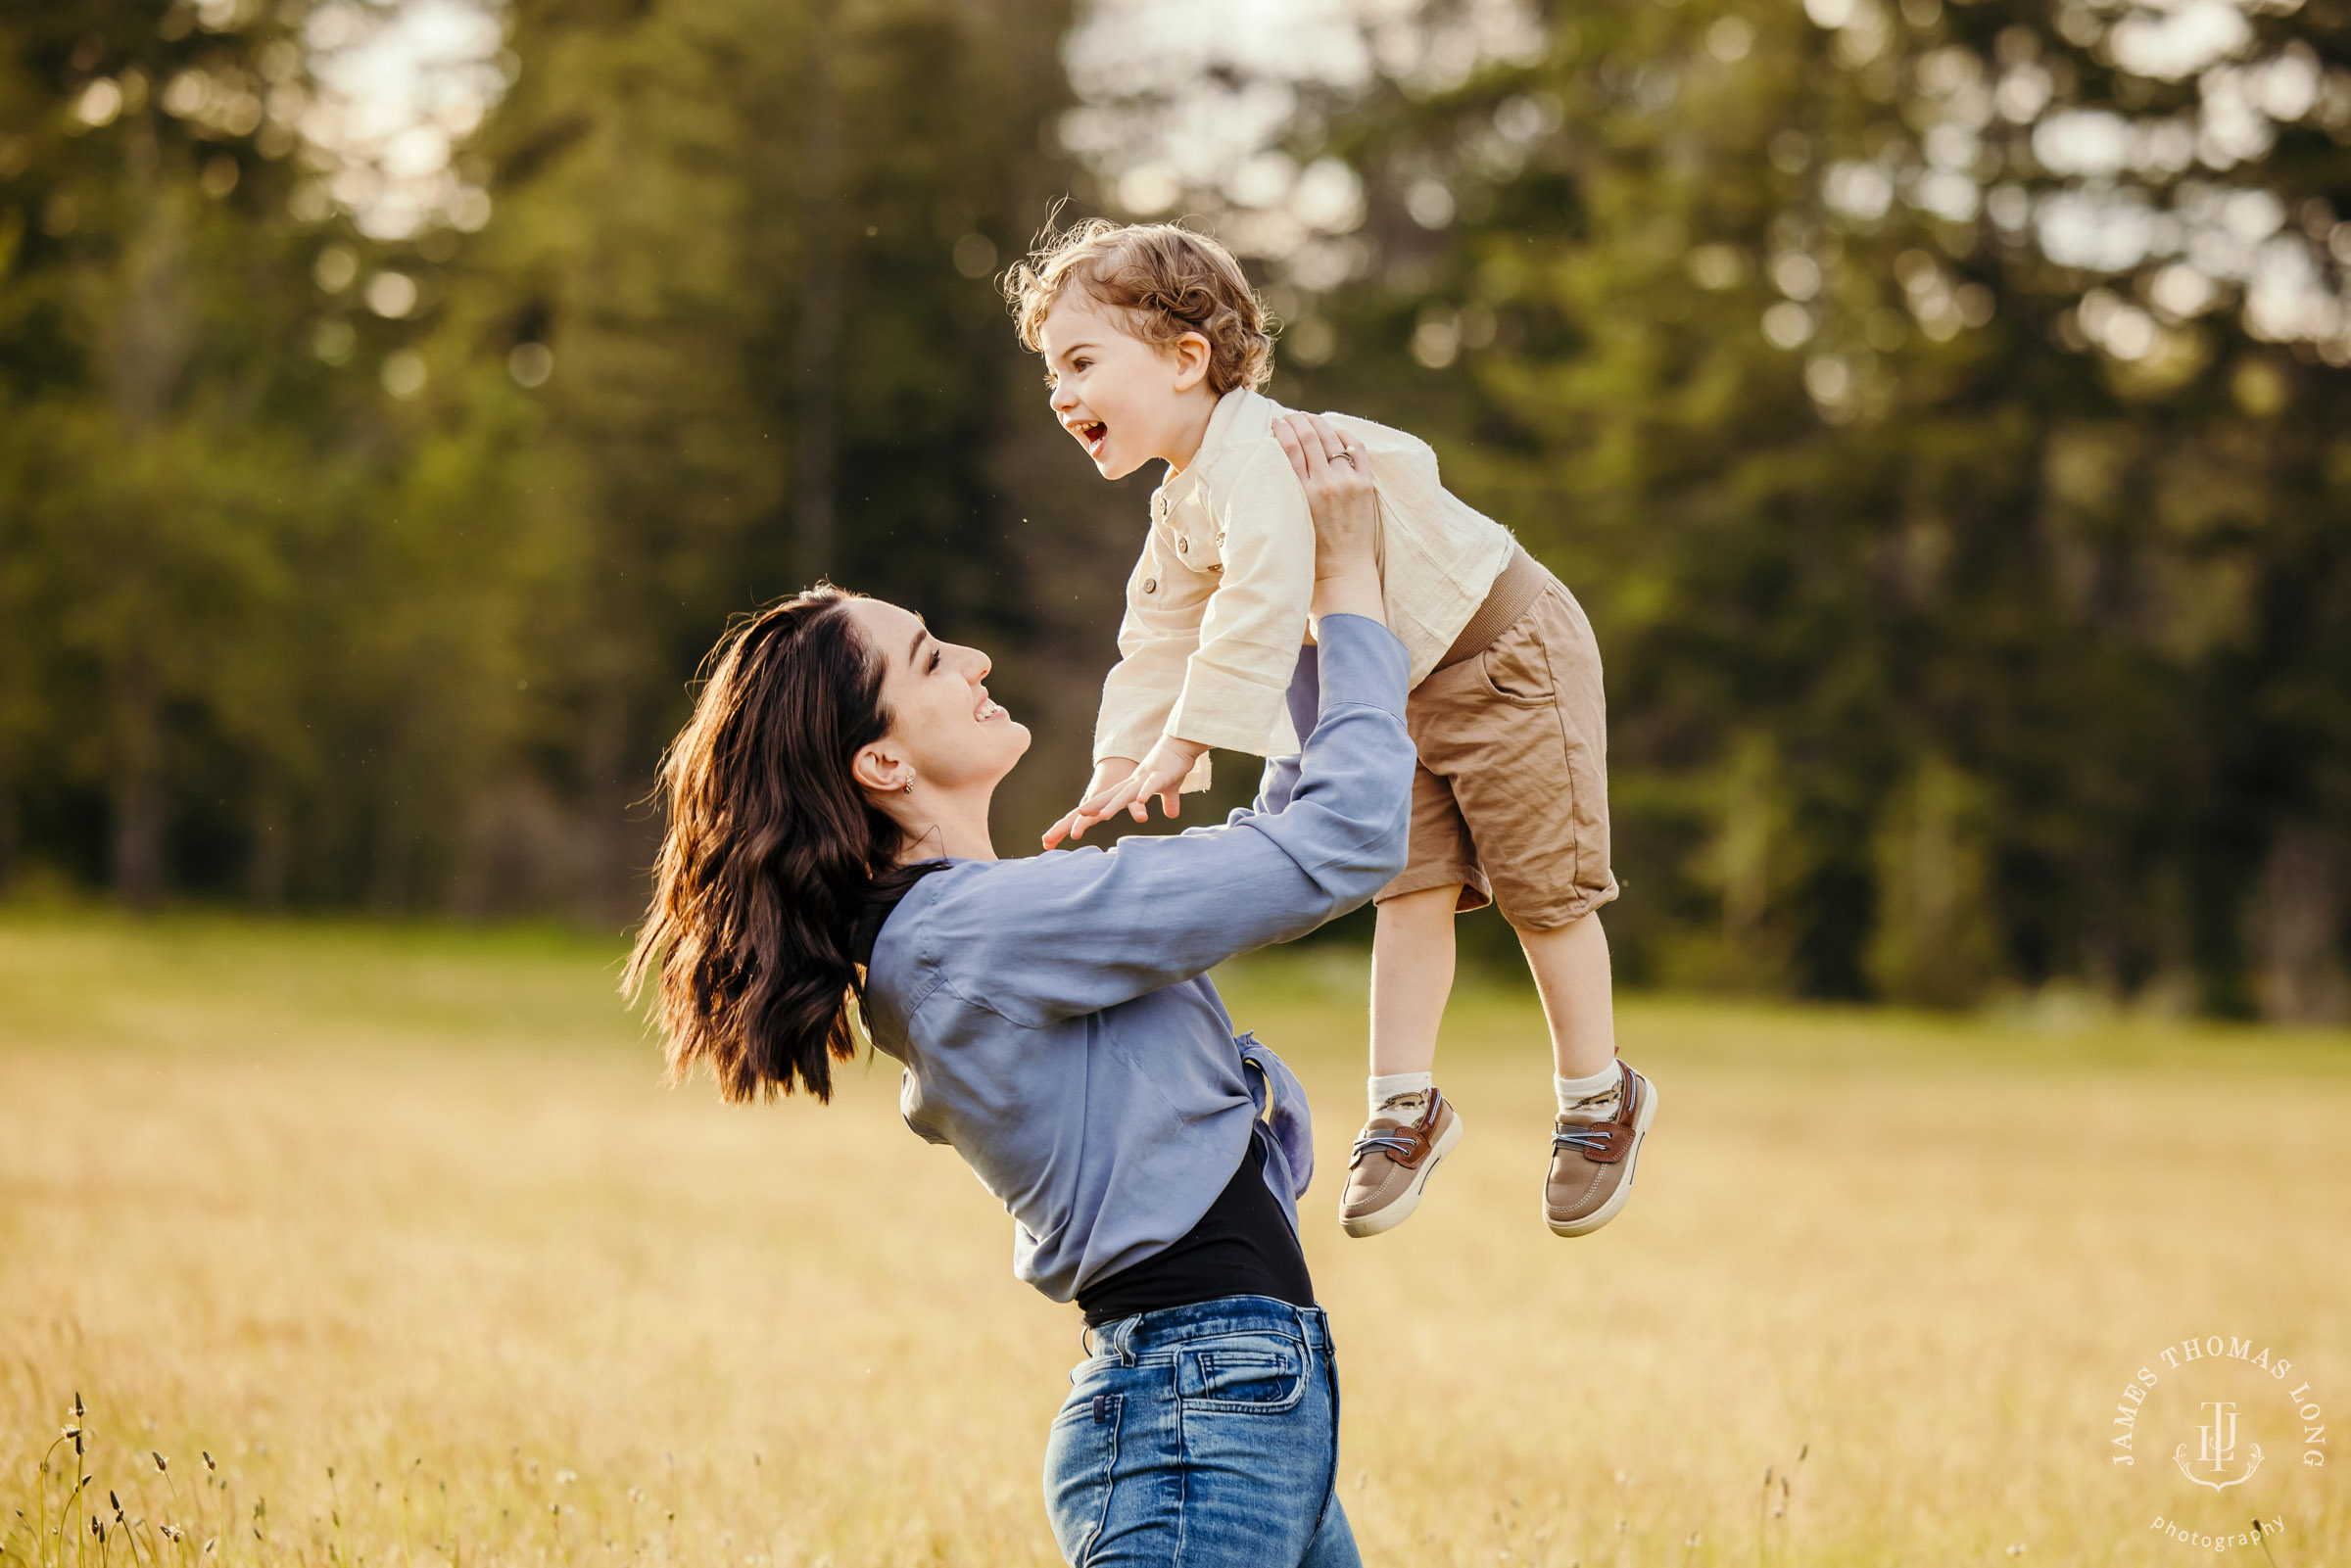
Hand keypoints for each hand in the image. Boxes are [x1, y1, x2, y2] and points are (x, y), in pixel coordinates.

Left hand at [1041, 738, 1202, 847]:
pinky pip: (1149, 786)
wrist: (1179, 745)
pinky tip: (1140, 800)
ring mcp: (1142, 781)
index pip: (1102, 804)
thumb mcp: (1168, 790)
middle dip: (1087, 815)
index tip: (1068, 832)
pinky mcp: (1158, 777)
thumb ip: (1168, 803)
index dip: (1086, 817)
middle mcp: (1129, 786)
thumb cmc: (1170, 768)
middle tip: (1071, 831)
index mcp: (1127, 790)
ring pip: (1124, 795)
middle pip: (1105, 801)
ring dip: (1113, 804)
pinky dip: (1144, 793)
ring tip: (1102, 816)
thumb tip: (1172, 815)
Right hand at [1042, 757, 1135, 848]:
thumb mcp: (1134, 794)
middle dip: (1058, 829)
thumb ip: (1136, 807)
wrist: (1120, 765)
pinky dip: (1061, 829)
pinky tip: (1052, 841)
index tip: (1073, 835)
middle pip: (1070, 817)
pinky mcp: (1085, 809)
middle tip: (1046, 841)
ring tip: (1045, 843)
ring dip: (1056, 831)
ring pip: (1068, 819)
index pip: (1087, 814)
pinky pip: (1070, 820)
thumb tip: (1142, 818)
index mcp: (1099, 800)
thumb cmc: (1129, 781)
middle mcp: (1089, 803)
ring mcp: (1085, 806)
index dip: (1080, 824)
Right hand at [1271, 411, 1383, 625]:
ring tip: (1309, 418)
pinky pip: (1357, 448)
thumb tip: (1278, 462)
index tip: (1276, 422)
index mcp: (1303, 493)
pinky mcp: (1365, 485)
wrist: (1344, 570)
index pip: (1289, 448)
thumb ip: (1287, 491)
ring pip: (1332, 439)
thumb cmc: (1311, 550)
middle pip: (1310, 438)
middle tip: (1290, 415)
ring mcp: (1348, 482)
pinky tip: (1335, 431)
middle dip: (1298, 420)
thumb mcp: (1292, 518)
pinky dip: (1345, 435)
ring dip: (1318, 424)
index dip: (1282, 429)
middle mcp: (1326, 484)